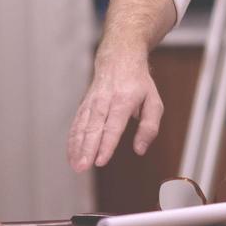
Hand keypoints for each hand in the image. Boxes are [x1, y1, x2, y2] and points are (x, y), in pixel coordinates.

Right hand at [66, 46, 162, 170]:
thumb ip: (149, 127)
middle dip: (87, 149)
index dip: (106, 144)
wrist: (119, 57)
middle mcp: (105, 100)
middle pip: (94, 128)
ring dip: (77, 147)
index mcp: (124, 100)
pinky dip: (72, 140)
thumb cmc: (139, 83)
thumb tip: (140, 149)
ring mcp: (92, 101)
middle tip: (83, 167)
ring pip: (82, 126)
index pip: (113, 126)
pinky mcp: (84, 104)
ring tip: (76, 166)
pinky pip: (77, 123)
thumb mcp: (154, 101)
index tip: (100, 161)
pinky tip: (71, 155)